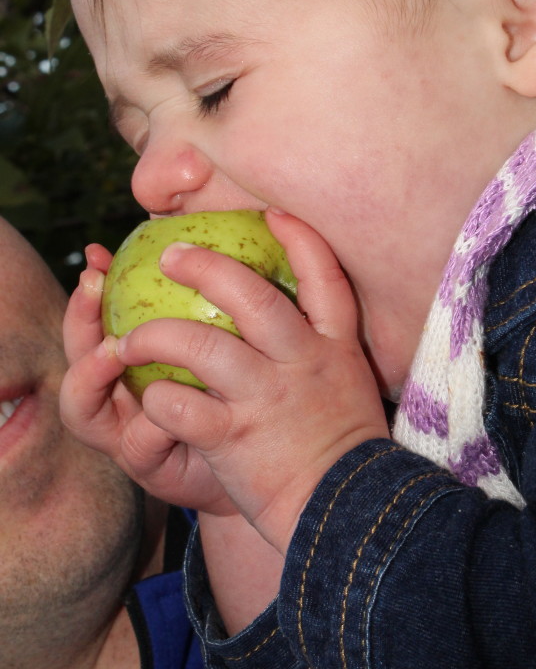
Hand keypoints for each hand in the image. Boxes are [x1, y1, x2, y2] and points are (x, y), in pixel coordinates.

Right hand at [59, 244, 233, 514]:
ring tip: (115, 347)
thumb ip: (222, 301)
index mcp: (140, 364)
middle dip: (77, 320)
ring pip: (82, 407)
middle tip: (93, 284)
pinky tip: (170, 404)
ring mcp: (132, 435)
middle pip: (75, 356)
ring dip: (92, 371)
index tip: (97, 255)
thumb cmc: (257, 396)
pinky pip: (139, 443)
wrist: (286, 467)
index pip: (96, 322)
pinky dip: (154, 419)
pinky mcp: (153, 471)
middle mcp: (123, 399)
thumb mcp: (242, 342)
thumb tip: (215, 239)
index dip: (89, 290)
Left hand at [110, 210, 389, 553]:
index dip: (299, 239)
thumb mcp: (348, 382)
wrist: (349, 514)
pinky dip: (157, 398)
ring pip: (200, 345)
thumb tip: (291, 315)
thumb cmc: (344, 446)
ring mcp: (265, 398)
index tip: (272, 213)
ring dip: (156, 336)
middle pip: (251, 296)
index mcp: (334, 346)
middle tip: (171, 254)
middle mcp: (300, 362)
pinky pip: (178, 406)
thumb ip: (322, 346)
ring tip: (130, 338)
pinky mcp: (232, 438)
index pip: (325, 278)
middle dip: (205, 267)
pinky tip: (150, 398)